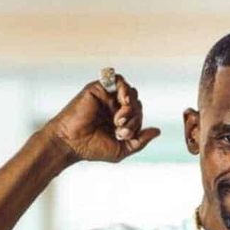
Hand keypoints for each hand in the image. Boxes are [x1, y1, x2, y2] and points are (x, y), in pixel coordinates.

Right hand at [40, 73, 160, 163]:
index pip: (138, 114)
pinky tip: (122, 101)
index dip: (136, 124)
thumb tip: (158, 130)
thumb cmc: (93, 148)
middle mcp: (114, 106)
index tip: (123, 136)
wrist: (71, 143)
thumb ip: (140, 140)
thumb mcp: (122, 149)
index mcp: (120, 119)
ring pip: (130, 92)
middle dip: (134, 117)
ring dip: (130, 106)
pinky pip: (118, 80)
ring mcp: (106, 97)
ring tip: (119, 119)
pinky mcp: (97, 88)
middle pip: (137, 103)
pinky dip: (124, 89)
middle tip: (120, 129)